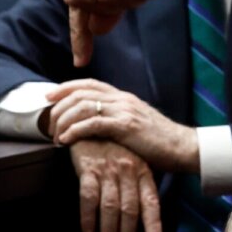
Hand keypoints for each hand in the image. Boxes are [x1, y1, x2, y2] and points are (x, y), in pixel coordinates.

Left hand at [48, 79, 199, 171]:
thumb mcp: (137, 123)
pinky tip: (66, 141)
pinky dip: (74, 131)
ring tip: (56, 137)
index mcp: (124, 97)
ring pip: (82, 106)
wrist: (183, 147)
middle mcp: (123, 99)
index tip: (48, 97)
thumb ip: (118, 118)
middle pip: (80, 93)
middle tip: (48, 125)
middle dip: (58, 108)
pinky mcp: (125, 126)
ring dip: (63, 122)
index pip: (89, 83)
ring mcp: (124, 111)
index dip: (65, 87)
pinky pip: (91, 124)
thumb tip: (97, 125)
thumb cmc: (160, 141)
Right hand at [68, 139, 162, 231]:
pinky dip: (88, 217)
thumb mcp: (132, 162)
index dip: (153, 222)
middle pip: (130, 210)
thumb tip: (143, 214)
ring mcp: (109, 170)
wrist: (92, 121)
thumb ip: (138, 185)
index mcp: (143, 171)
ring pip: (111, 207)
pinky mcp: (89, 168)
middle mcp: (128, 171)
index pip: (151, 200)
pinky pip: (89, 196)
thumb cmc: (114, 147)